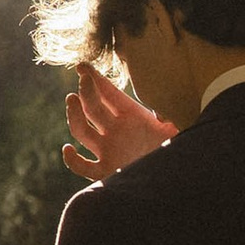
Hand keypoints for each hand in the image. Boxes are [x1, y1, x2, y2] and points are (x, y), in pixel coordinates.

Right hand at [64, 57, 174, 181]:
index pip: (109, 93)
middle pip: (92, 107)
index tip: (82, 66)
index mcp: (132, 115)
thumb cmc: (175, 150)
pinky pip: (82, 166)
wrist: (174, 178)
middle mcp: (116, 130)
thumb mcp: (176, 129)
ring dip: (74, 116)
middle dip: (86, 92)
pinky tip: (68, 149)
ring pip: (81, 131)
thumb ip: (169, 117)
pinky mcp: (106, 171)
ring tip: (72, 100)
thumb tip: (161, 114)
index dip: (95, 79)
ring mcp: (108, 149)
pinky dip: (72, 160)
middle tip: (84, 80)